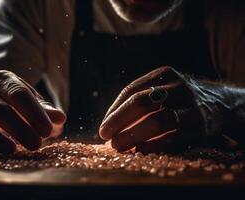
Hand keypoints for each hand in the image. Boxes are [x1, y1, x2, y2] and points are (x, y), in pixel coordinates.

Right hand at [0, 70, 65, 154]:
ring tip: (12, 150)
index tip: (47, 130)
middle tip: (36, 145)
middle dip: (18, 128)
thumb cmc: (15, 102)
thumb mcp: (31, 102)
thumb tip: (60, 118)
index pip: (19, 94)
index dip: (33, 113)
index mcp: (3, 80)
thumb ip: (45, 110)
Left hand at [100, 66, 222, 152]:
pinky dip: (154, 145)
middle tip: (105, 136)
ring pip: (158, 121)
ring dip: (134, 135)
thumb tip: (109, 125)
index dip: (114, 111)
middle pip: (141, 102)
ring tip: (118, 145)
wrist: (220, 104)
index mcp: (164, 75)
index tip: (103, 127)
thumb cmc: (179, 98)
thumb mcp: (163, 88)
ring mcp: (191, 106)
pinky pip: (173, 138)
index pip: (131, 91)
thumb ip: (140, 100)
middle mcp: (179, 87)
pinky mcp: (201, 127)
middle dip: (119, 121)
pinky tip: (140, 149)